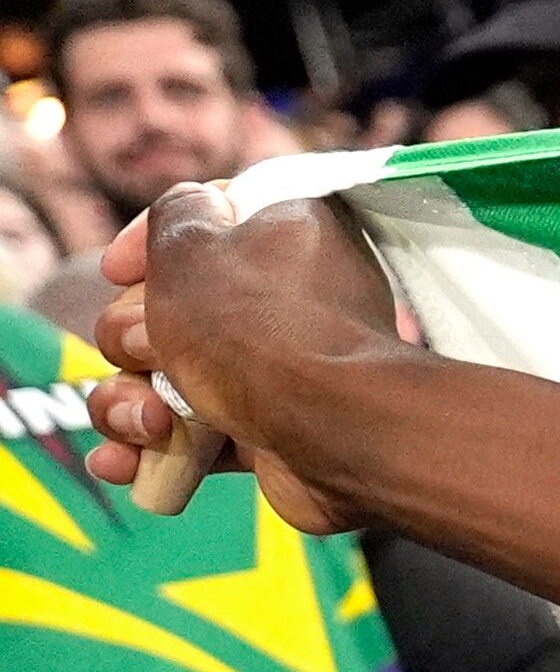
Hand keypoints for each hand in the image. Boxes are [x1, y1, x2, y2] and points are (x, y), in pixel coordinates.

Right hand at [81, 182, 416, 536]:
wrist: (330, 430)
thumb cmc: (257, 327)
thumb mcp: (193, 245)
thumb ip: (178, 215)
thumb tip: (189, 208)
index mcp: (289, 233)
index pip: (206, 220)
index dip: (146, 245)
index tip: (117, 272)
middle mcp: (289, 298)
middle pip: (167, 306)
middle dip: (131, 337)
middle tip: (147, 352)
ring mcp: (277, 369)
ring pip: (164, 376)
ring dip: (130, 402)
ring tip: (149, 423)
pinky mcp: (266, 432)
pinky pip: (187, 436)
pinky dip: (150, 450)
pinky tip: (122, 463)